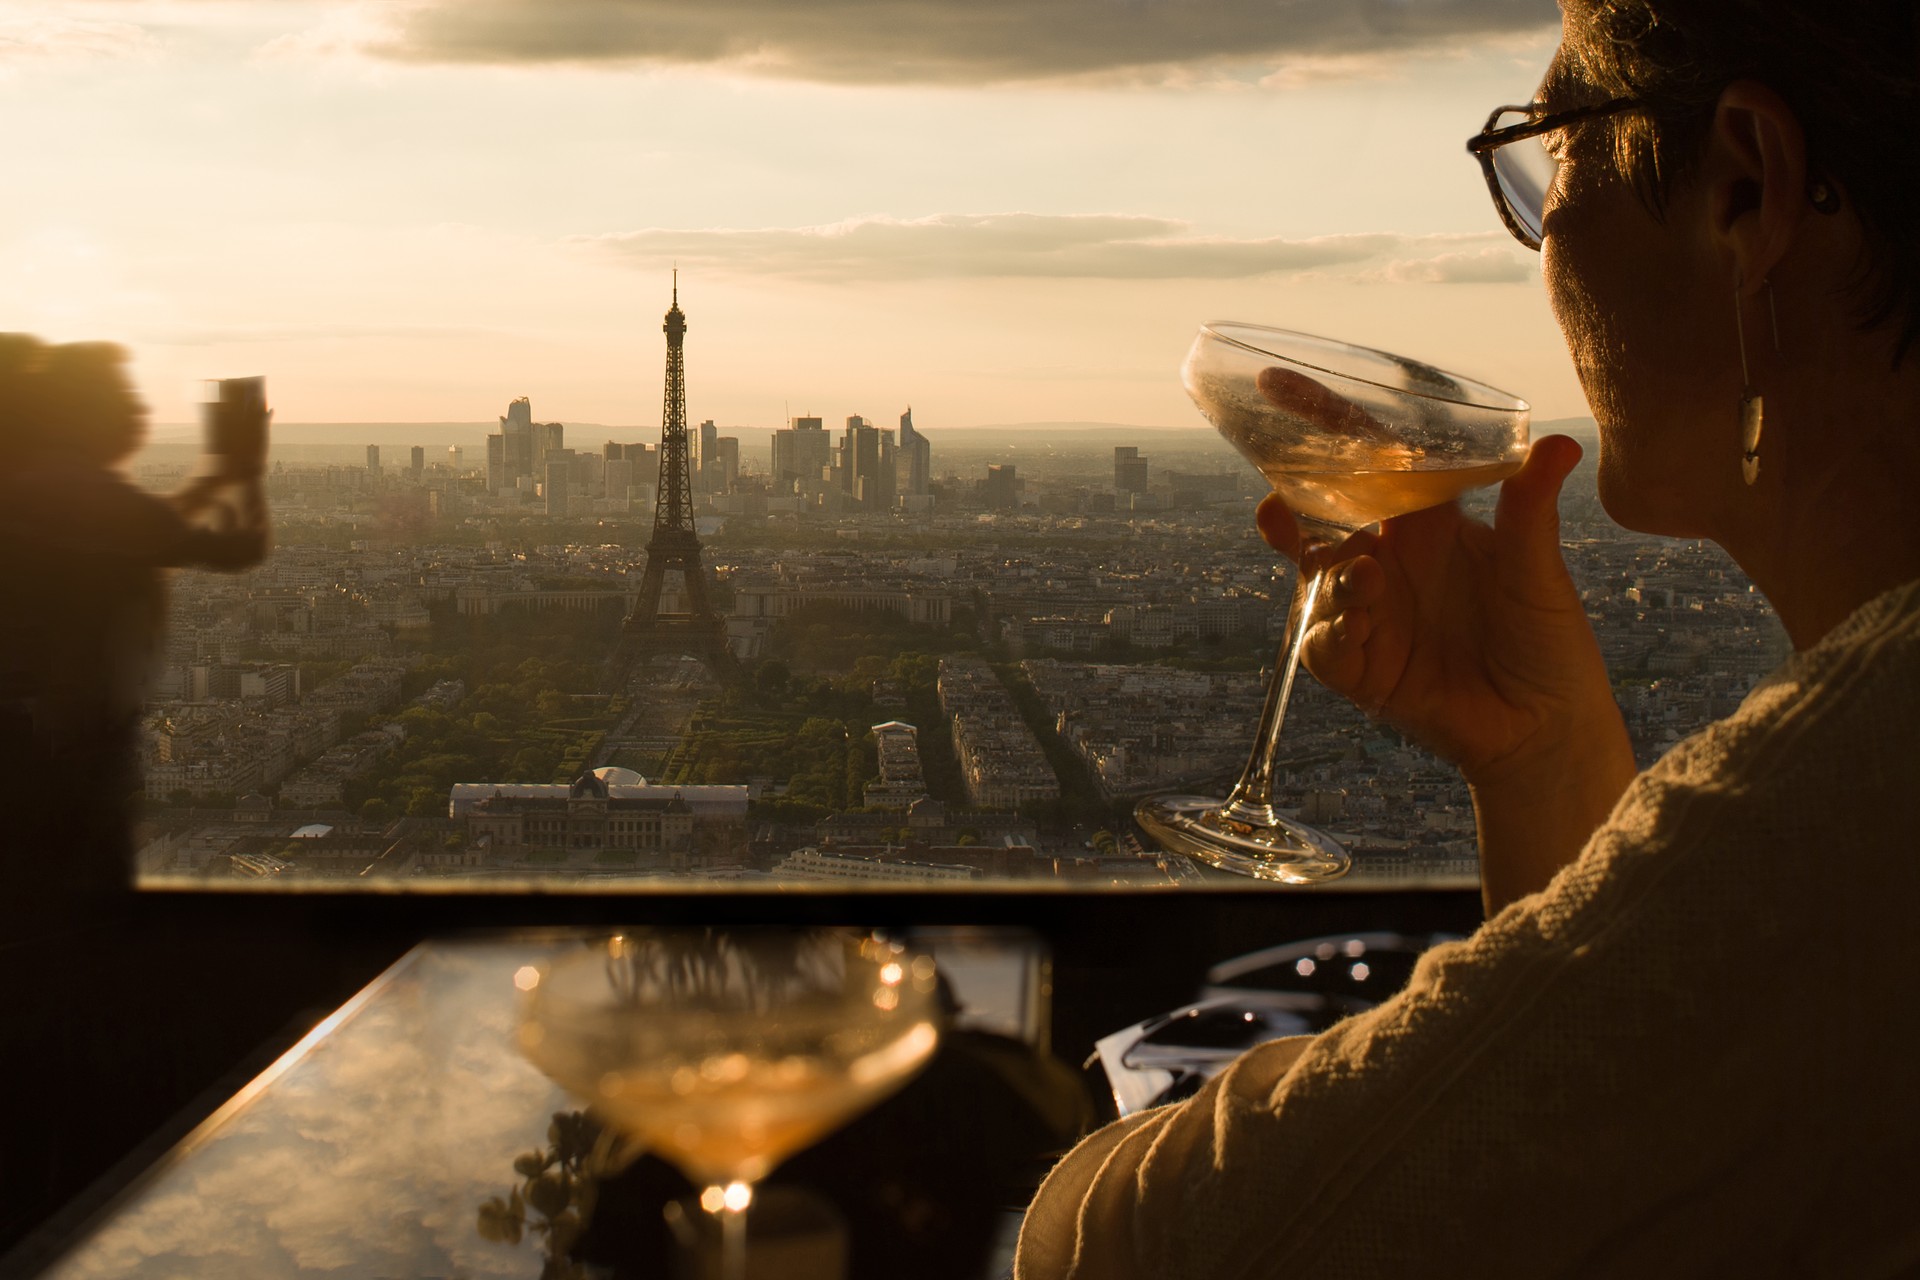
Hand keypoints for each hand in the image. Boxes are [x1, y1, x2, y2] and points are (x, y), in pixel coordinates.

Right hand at [1256, 434, 1619, 786]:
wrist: (1546, 728)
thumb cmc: (1548, 641)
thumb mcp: (1539, 571)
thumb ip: (1529, 510)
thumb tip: (1560, 443)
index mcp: (1427, 523)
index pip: (1369, 462)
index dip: (1326, 425)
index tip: (1281, 386)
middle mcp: (1390, 561)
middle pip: (1319, 523)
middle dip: (1289, 511)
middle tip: (1278, 507)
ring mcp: (1372, 614)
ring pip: (1318, 582)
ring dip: (1331, 578)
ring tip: (1365, 582)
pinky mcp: (1364, 668)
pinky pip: (1324, 645)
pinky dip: (1332, 635)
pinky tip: (1357, 632)